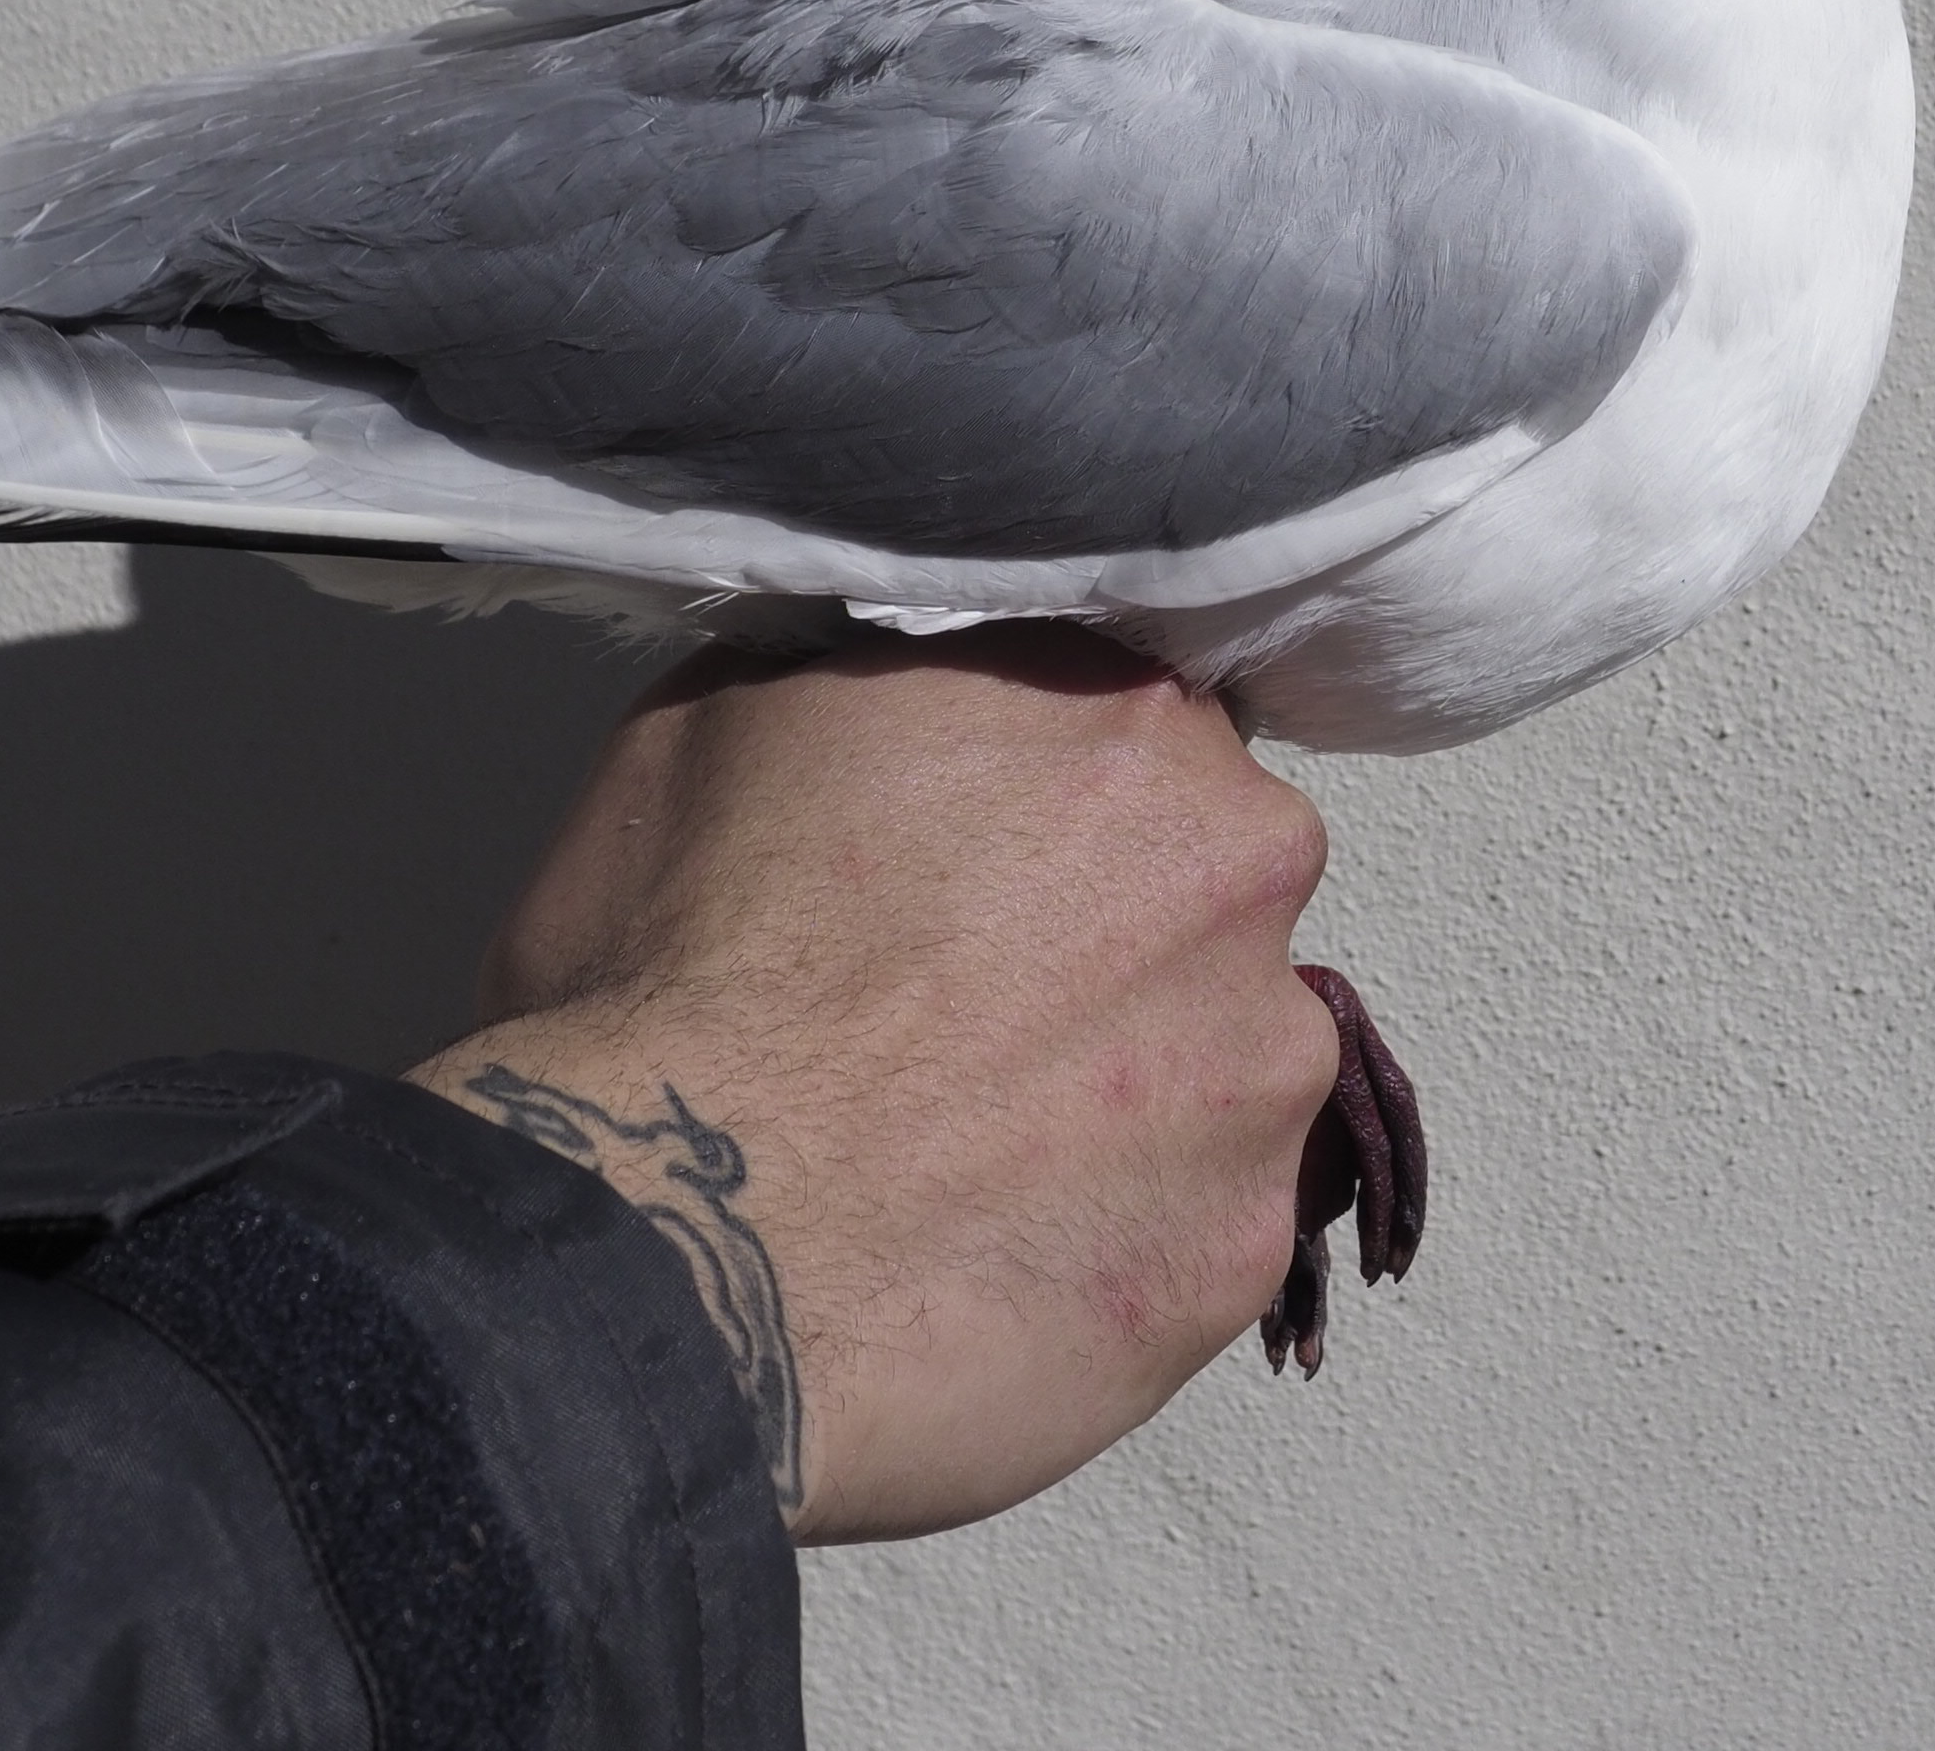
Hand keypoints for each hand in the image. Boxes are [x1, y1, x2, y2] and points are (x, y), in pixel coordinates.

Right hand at [411, 628, 1340, 1543]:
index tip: (965, 860)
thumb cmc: (670, 969)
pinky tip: (999, 1253)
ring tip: (979, 1158)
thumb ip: (883, 681)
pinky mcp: (1246, 1248)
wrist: (676, 1254)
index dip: (1046, 796)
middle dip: (1112, 938)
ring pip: (1225, 1060)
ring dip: (1139, 1091)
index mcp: (1127, 712)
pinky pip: (1201, 1221)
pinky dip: (1121, 1234)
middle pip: (1205, 885)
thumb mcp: (724, 715)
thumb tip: (924, 698)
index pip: (1132, 729)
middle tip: (967, 1016)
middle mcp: (1241, 866)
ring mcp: (1264, 1067)